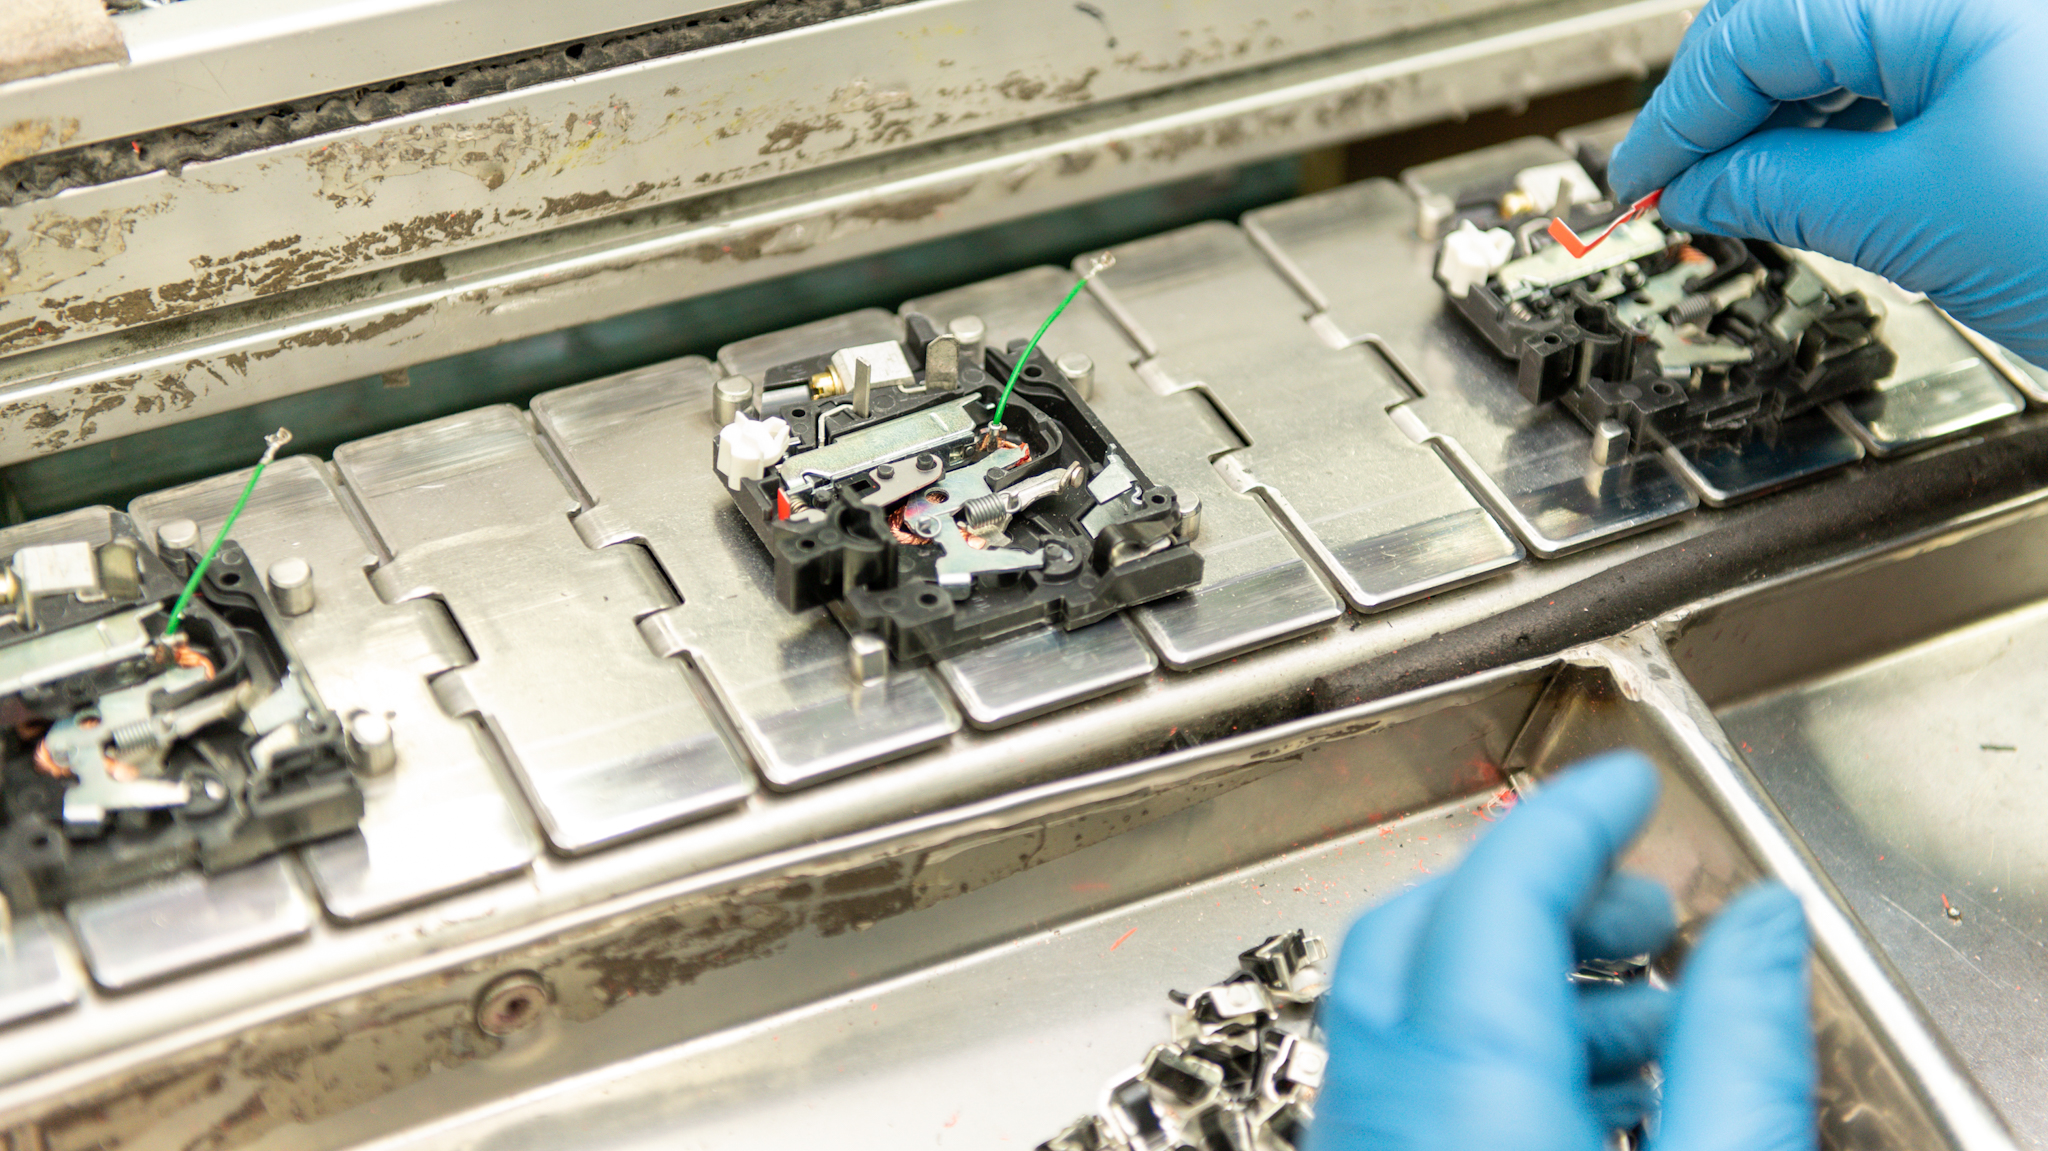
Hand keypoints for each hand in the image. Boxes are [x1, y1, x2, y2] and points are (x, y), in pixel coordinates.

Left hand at [1306, 752, 1814, 1150]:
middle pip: (1422, 935)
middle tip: (1642, 897)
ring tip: (1647, 1003)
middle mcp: (1380, 1120)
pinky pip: (1404, 1087)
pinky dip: (1487, 1051)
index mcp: (1463, 1102)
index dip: (1567, 818)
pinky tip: (1599, 1088)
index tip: (1626, 783)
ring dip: (1518, 977)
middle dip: (1535, 890)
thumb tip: (1764, 924)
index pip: (1491, 894)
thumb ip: (1742, 1049)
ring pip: (1403, 1012)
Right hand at [1608, 0, 2047, 364]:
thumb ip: (1782, 191)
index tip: (1635, 179)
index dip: (1677, 114)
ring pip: (1833, 44)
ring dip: (1767, 112)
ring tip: (1728, 186)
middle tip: (1667, 181)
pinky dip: (1833, 117)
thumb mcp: (1916, 220)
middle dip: (1713, 103)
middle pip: (1783, 21)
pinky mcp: (2010, 63)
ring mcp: (1993, 25)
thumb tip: (1692, 190)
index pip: (1752, 33)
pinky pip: (1895, 64)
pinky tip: (1804, 167)